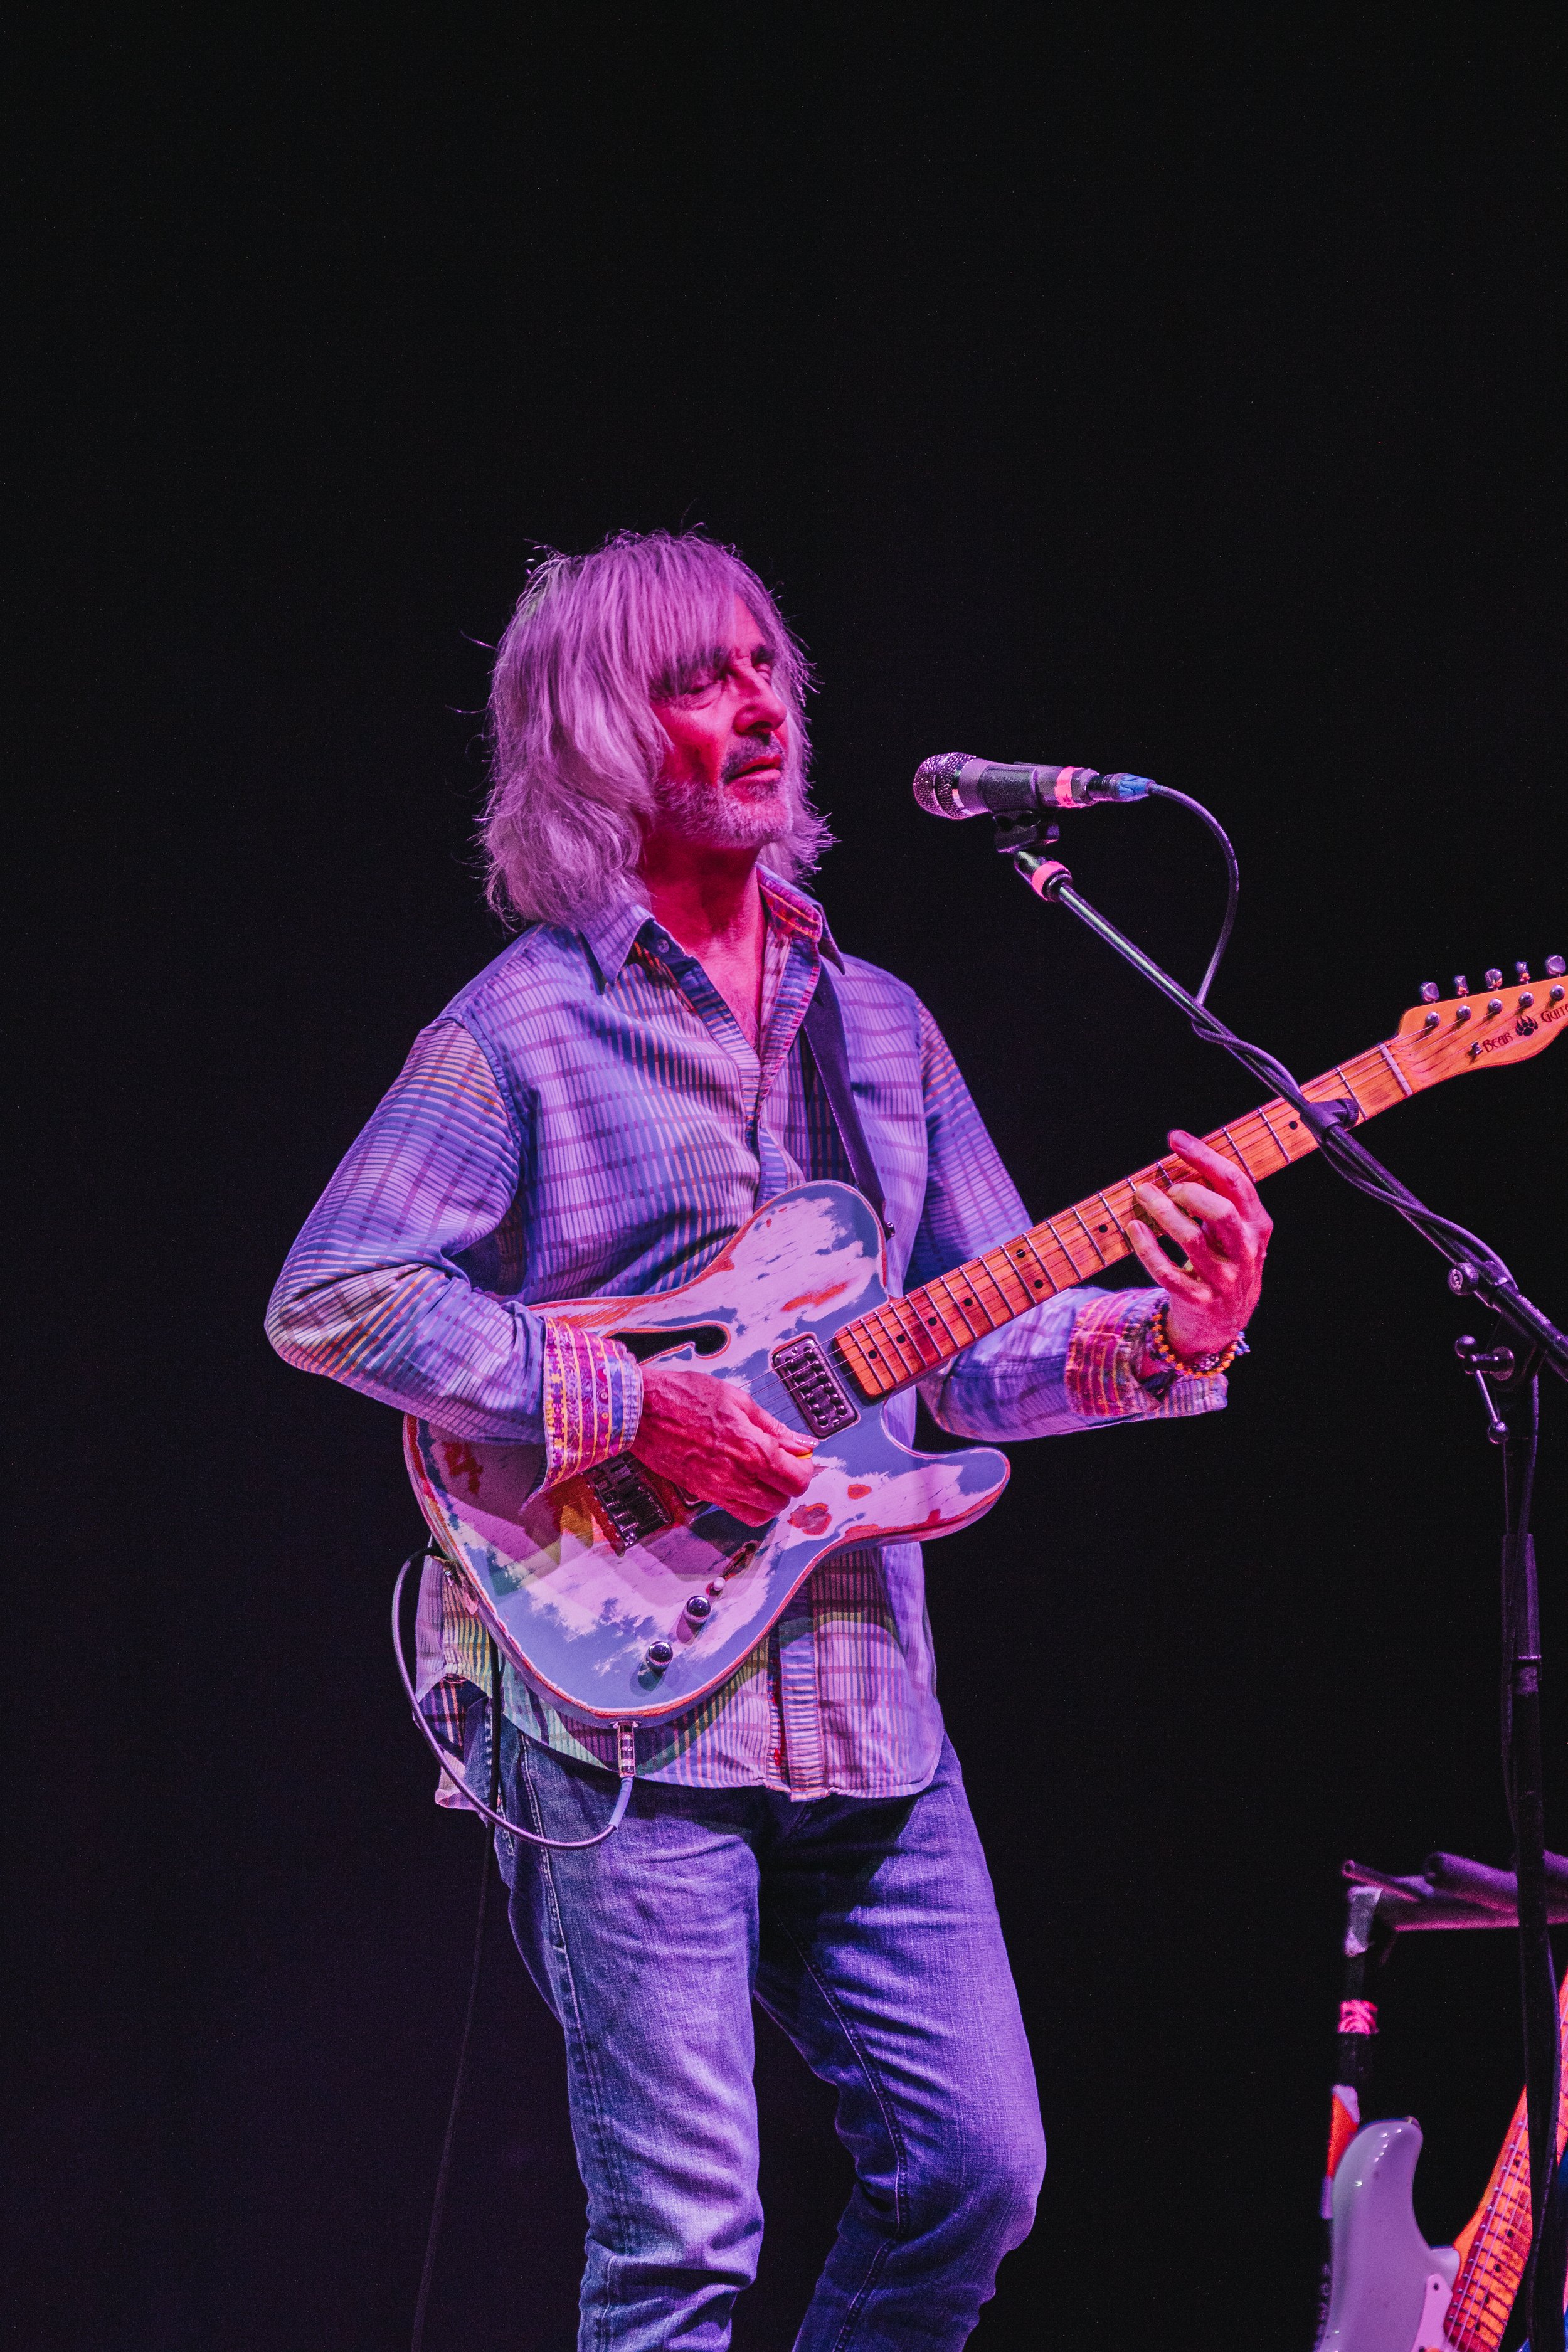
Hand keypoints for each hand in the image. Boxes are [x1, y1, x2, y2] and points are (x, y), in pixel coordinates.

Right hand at [629, 1361, 812, 1525]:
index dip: (805, 1468)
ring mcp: (717, 1489)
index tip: (799, 1456)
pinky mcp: (701, 1494)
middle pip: (782, 1501)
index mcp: (751, 1448)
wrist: (640, 1410)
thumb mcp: (737, 1399)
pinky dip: (748, 1504)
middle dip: (789, 1484)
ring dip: (770, 1499)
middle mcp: (736, 1475)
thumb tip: (803, 1442)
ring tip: (763, 1476)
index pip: (797, 1479)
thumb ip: (773, 1426)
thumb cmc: (685, 1396)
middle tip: (782, 1463)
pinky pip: (736, 1513)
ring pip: (761, 1515)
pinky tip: (743, 1482)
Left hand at [1127, 1129, 1271, 1362]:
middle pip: (1221, 1212)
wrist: (1222, 1326)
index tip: (1176, 1138)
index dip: (1204, 1156)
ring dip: (1161, 1212)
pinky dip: (1147, 1248)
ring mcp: (1223, 1279)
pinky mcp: (1198, 1300)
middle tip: (1168, 1185)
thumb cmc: (1224, 1264)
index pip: (1235, 1183)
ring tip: (1143, 1195)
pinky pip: (1167, 1272)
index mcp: (1257, 1227)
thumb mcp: (1235, 1233)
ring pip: (1190, 1240)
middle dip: (1189, 1191)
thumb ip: (1218, 1199)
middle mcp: (1245, 1253)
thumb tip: (1182, 1155)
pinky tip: (1134, 1228)